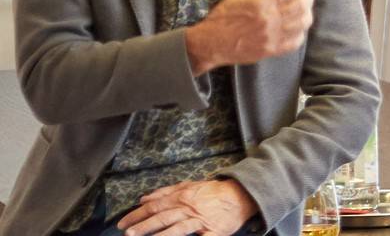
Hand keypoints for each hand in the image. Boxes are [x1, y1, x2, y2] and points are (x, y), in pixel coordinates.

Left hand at [116, 179, 257, 235]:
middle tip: (126, 233)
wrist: (239, 196)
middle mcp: (188, 208)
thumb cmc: (212, 192)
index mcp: (182, 196)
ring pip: (176, 228)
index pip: (155, 206)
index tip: (123, 223)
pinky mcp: (212, 233)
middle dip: (142, 225)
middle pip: (162, 217)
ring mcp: (200, 221)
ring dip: (158, 235)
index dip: (137, 214)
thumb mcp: (189, 186)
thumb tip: (144, 198)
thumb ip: (166, 191)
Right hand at [185, 0, 313, 74]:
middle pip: (300, 6)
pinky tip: (299, 28)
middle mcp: (270, 19)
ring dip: (308, 14)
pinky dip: (301, 33)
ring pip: (302, 24)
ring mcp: (272, 36)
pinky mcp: (272, 50)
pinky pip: (295, 42)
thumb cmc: (225, 15)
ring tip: (305, 10)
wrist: (213, 42)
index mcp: (262, 3)